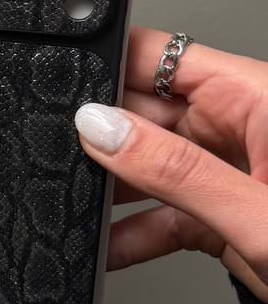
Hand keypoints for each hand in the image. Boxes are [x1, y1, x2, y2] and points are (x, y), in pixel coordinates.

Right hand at [74, 26, 267, 301]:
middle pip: (146, 112)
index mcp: (258, 97)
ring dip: (111, 192)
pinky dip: (133, 233)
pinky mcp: (227, 215)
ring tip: (72, 208)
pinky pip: (166, 214)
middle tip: (56, 159)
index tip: (57, 83)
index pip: (162, 55)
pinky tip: (102, 249)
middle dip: (100, 136)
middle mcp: (242, 126)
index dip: (107, 62)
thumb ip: (173, 171)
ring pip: (149, 167)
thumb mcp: (257, 215)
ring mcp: (234, 171)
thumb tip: (101, 128)